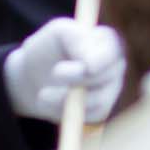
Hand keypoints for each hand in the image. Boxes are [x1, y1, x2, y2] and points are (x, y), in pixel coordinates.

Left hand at [4, 19, 123, 124]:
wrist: (33, 76)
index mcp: (109, 42)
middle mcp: (116, 65)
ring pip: (99, 99)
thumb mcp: (58, 33)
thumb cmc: (47, 49)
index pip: (114, 51)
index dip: (103, 60)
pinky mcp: (101, 109)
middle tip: (54, 73)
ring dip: (66, 99)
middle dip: (77, 78)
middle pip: (106, 76)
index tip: (89, 67)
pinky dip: (67, 112)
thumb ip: (77, 39)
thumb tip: (92, 65)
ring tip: (42, 95)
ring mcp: (111, 89)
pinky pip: (90, 116)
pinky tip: (52, 104)